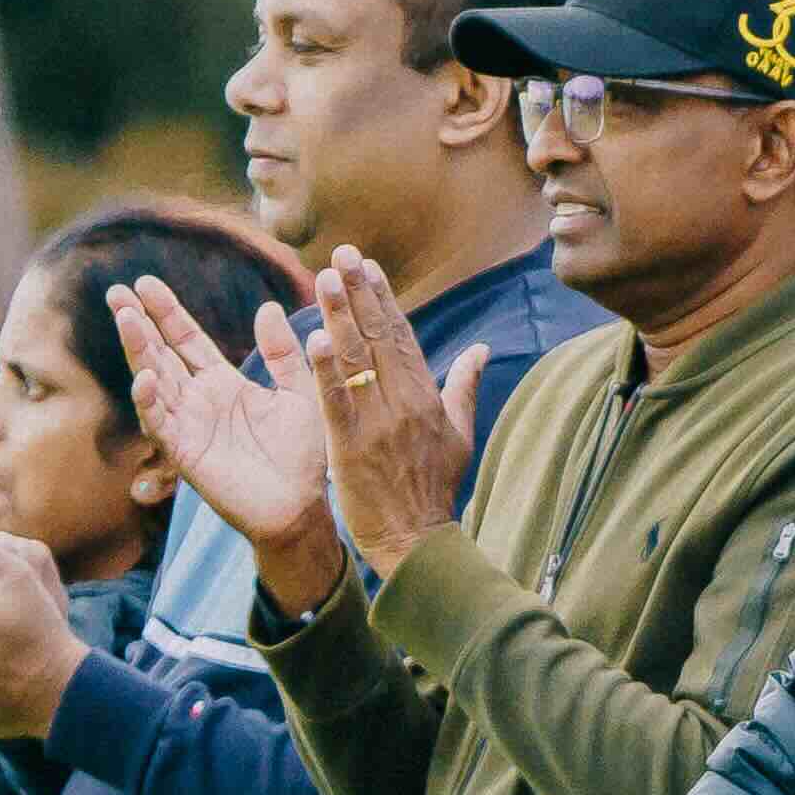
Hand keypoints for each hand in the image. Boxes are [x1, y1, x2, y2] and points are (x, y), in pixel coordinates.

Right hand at [108, 272, 342, 604]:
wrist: (302, 507)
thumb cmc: (303, 455)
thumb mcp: (300, 393)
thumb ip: (282, 354)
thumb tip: (268, 306)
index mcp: (223, 383)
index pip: (186, 340)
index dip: (166, 312)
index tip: (145, 283)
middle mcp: (198, 400)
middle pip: (159, 354)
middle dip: (137, 323)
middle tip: (115, 291)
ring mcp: (187, 424)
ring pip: (152, 380)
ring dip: (138, 351)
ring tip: (126, 318)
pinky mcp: (184, 452)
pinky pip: (160, 423)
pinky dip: (150, 400)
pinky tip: (144, 377)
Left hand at [306, 249, 470, 579]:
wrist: (417, 539)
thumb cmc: (436, 488)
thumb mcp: (460, 435)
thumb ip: (464, 387)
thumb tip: (481, 348)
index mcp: (426, 397)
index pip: (401, 336)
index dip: (382, 298)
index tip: (365, 264)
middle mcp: (403, 403)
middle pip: (378, 338)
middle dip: (358, 293)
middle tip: (341, 254)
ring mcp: (377, 424)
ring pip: (356, 361)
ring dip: (339, 316)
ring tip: (323, 278)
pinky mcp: (350, 447)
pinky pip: (337, 402)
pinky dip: (325, 371)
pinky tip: (313, 339)